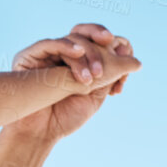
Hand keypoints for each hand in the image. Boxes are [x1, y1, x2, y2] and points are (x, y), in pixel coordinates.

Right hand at [8, 23, 139, 147]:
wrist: (39, 133)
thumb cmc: (64, 118)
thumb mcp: (95, 96)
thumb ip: (112, 76)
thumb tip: (136, 62)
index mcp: (81, 62)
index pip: (100, 43)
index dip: (117, 49)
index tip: (128, 68)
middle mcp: (64, 54)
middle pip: (86, 32)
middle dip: (102, 39)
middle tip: (111, 55)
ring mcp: (47, 54)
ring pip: (72, 39)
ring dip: (86, 55)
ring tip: (88, 80)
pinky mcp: (29, 56)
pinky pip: (49, 43)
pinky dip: (65, 46)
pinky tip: (77, 54)